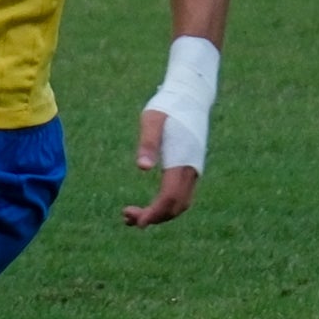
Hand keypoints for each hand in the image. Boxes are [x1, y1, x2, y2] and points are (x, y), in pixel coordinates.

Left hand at [125, 107, 200, 226]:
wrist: (190, 96)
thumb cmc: (167, 106)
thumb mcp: (152, 121)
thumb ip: (148, 144)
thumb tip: (142, 168)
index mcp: (182, 161)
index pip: (170, 198)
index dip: (154, 213)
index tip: (137, 222)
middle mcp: (191, 170)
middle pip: (176, 206)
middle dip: (154, 217)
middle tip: (126, 217)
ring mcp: (193, 170)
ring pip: (180, 203)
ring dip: (159, 214)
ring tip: (132, 216)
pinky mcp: (190, 167)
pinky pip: (181, 195)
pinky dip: (166, 205)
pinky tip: (149, 205)